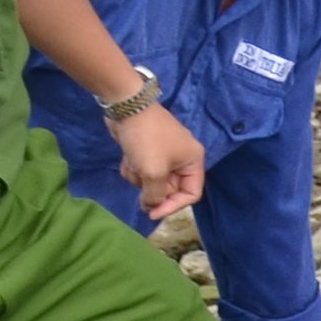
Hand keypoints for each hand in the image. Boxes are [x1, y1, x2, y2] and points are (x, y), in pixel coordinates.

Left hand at [114, 100, 207, 222]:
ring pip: (153, 181)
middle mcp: (182, 158)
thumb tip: (150, 206)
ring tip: (133, 164)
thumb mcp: (153, 172)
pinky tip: (127, 158)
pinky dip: (134, 168)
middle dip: (151, 188)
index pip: (191, 194)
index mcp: (193, 160)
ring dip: (140, 178)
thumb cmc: (147, 139)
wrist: (127, 106)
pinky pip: (143, 170)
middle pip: (170, 189)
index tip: (151, 213)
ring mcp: (165, 153)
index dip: (173, 206)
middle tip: (139, 181)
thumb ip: (155, 196)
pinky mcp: (148, 149)